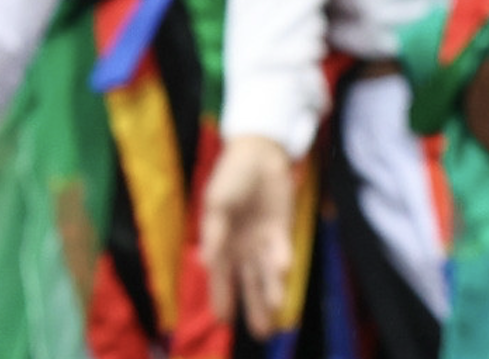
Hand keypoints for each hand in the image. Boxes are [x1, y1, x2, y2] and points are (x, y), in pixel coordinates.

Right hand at [200, 134, 296, 339]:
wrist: (258, 155)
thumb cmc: (230, 176)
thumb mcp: (217, 203)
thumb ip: (214, 233)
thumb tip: (207, 262)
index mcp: (220, 241)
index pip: (220, 276)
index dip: (221, 297)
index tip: (223, 320)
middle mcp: (241, 246)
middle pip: (247, 283)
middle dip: (253, 307)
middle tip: (261, 333)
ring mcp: (262, 240)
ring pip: (266, 275)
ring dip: (270, 293)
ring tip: (274, 316)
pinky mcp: (281, 231)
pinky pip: (281, 252)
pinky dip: (280, 262)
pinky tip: (281, 271)